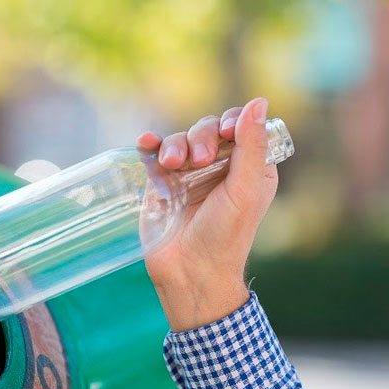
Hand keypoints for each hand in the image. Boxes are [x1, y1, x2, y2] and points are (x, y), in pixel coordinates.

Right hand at [137, 98, 278, 331]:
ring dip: (174, 145)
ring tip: (171, 165)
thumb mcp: (245, 190)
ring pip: (179, 140)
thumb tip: (258, 102)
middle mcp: (218, 168)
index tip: (226, 133)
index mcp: (248, 168)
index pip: (240, 127)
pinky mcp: (162, 184)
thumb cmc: (225, 235)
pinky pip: (155, 155)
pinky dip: (150, 145)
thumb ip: (251, 146)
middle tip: (197, 161)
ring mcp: (187, 175)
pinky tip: (146, 143)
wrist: (189, 270)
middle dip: (200, 138)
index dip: (232, 122)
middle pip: (207, 130)